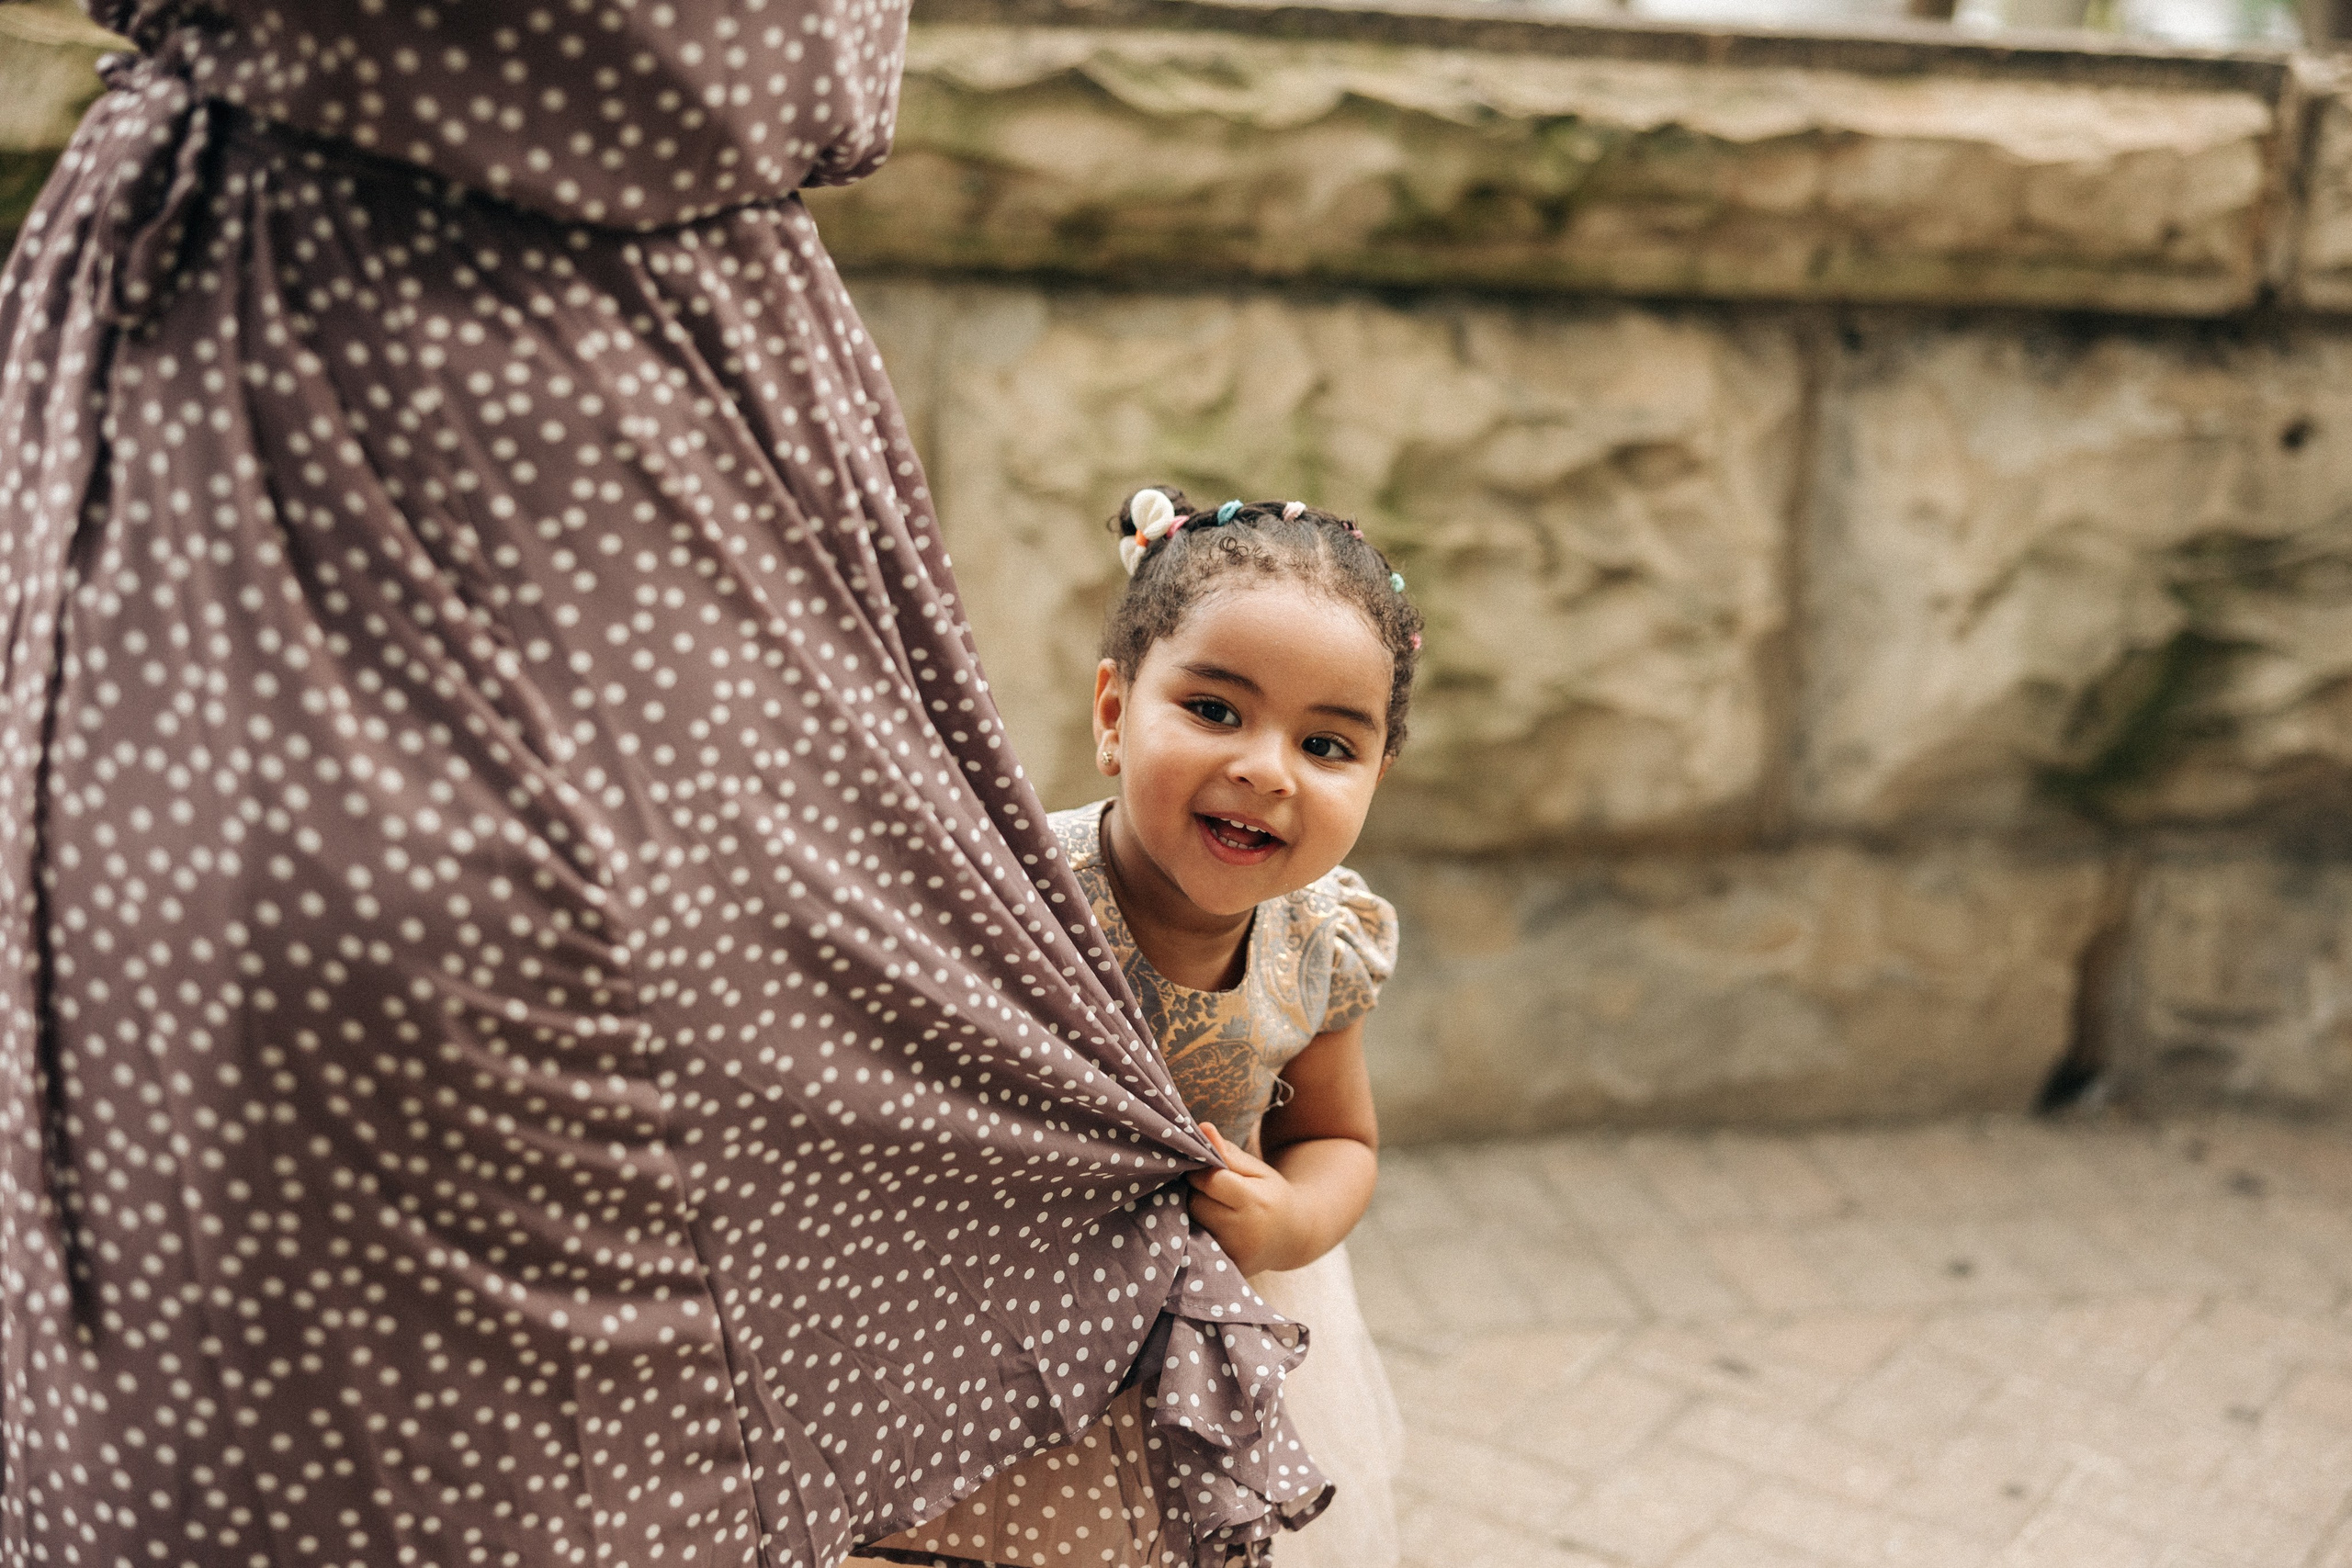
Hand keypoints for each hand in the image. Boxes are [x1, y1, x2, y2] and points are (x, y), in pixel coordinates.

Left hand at [1185, 1123, 1303, 1275]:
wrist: (1293, 1238)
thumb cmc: (1272, 1196)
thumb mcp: (1257, 1170)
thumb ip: (1227, 1152)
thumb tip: (1202, 1128)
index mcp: (1255, 1202)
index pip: (1210, 1181)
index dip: (1200, 1171)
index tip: (1202, 1168)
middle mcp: (1243, 1233)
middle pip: (1196, 1204)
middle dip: (1196, 1193)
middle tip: (1207, 1189)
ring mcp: (1233, 1255)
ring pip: (1192, 1225)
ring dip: (1193, 1213)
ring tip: (1211, 1207)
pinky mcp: (1226, 1269)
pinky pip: (1195, 1245)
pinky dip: (1197, 1232)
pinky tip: (1210, 1226)